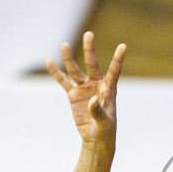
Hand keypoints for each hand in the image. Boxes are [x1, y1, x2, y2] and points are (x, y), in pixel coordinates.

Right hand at [48, 31, 125, 147]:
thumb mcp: (104, 123)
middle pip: (92, 64)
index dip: (118, 59)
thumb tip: (92, 99)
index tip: (123, 46)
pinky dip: (56, 72)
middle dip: (90, 49)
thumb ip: (98, 111)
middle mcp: (97, 85)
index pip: (114, 72)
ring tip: (64, 44)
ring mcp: (84, 88)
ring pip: (75, 70)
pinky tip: (49, 61)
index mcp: (109, 90)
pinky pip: (63, 81)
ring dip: (69, 58)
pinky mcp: (73, 95)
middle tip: (89, 34)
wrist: (95, 137)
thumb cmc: (105, 130)